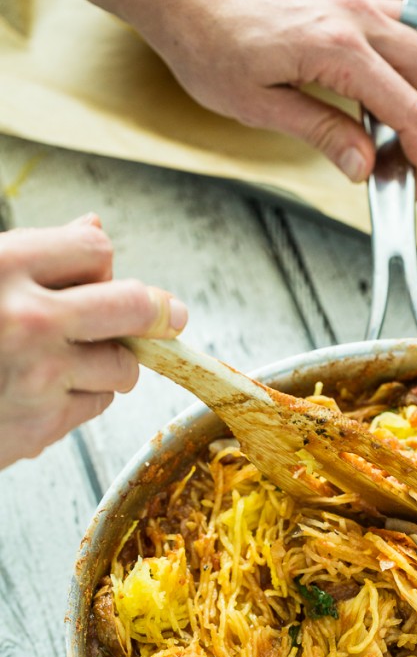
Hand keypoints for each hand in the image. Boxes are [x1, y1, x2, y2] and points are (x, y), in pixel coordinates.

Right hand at [0, 214, 187, 469]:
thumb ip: (32, 253)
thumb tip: (94, 228)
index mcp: (3, 267)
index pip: (97, 250)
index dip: (101, 264)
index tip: (100, 278)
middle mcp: (30, 321)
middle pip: (136, 307)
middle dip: (152, 312)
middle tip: (161, 317)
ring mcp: (40, 379)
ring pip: (122, 368)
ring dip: (107, 363)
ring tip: (67, 359)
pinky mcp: (41, 427)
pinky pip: (93, 407)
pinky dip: (79, 399)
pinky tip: (40, 390)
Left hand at [94, 0, 416, 195]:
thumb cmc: (210, 46)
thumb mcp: (260, 106)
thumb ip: (322, 132)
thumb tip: (365, 166)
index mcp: (339, 51)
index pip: (412, 114)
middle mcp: (358, 16)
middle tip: (406, 160)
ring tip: (401, 116)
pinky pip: (408, 7)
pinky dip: (415, 43)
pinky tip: (391, 71)